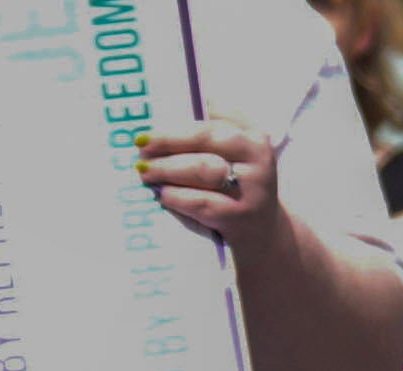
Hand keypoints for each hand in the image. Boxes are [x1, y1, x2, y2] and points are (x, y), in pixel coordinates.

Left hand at [137, 116, 290, 246]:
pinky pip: (200, 201)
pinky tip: (162, 194)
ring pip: (202, 169)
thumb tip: (186, 107)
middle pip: (205, 140)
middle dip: (167, 142)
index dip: (177, 125)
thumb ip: (216, 128)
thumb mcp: (235, 154)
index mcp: (254, 140)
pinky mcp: (239, 217)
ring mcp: (251, 191)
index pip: (212, 122)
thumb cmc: (236, 185)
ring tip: (145, 171)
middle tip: (140, 148)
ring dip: (167, 169)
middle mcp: (258, 162)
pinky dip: (175, 196)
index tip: (148, 131)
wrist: (261, 231)